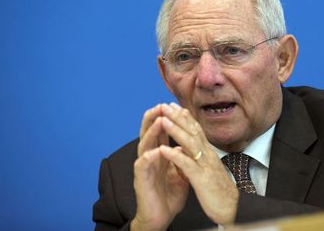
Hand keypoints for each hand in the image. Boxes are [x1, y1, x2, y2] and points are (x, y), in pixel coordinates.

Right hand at [131, 105, 188, 230]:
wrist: (161, 217)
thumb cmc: (169, 195)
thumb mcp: (179, 174)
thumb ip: (180, 159)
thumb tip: (183, 146)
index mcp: (159, 155)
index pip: (160, 133)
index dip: (165, 119)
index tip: (173, 106)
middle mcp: (149, 158)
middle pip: (149, 133)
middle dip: (154, 118)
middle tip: (160, 105)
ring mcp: (144, 168)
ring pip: (144, 145)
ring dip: (151, 133)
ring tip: (158, 120)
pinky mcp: (141, 180)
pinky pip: (143, 166)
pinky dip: (149, 157)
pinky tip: (155, 151)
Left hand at [158, 103, 238, 224]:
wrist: (232, 209)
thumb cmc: (219, 192)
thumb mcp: (209, 170)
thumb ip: (200, 158)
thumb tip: (188, 149)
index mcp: (209, 154)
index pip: (197, 131)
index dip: (185, 118)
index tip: (174, 106)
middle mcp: (208, 156)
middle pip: (193, 131)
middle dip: (179, 117)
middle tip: (166, 105)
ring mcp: (206, 166)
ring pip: (190, 143)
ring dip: (176, 130)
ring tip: (163, 119)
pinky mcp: (202, 179)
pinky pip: (187, 165)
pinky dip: (175, 156)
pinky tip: (164, 149)